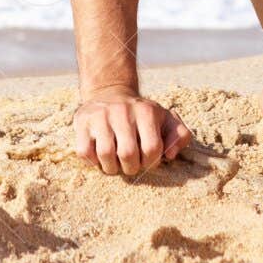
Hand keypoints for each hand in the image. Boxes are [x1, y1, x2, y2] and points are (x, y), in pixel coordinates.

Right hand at [72, 91, 191, 176]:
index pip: (152, 149)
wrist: (110, 94)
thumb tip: (170, 155)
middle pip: (128, 154)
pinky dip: (93, 162)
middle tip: (130, 165)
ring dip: (111, 168)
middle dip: (131, 168)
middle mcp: (122, 110)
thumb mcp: (166, 120)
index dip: (150, 163)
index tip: (147, 161)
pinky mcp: (81, 121)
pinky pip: (85, 153)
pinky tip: (99, 157)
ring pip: (105, 155)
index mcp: (146, 111)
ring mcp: (100, 115)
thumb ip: (180, 136)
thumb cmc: (142, 116)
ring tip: (115, 164)